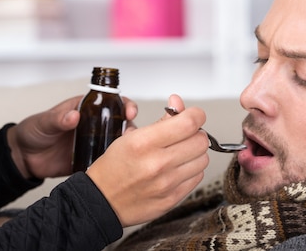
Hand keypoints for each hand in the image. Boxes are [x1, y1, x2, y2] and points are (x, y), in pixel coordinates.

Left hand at [7, 96, 138, 178]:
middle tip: (130, 134)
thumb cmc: (33, 132)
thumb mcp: (44, 122)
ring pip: (118, 143)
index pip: (112, 102)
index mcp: (86, 109)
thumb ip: (58, 119)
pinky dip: (116, 164)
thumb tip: (73, 116)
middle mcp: (94, 125)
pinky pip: (108, 162)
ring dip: (126, 146)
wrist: (23, 158)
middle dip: (131, 127)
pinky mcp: (91, 161)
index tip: (129, 111)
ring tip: (126, 151)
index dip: (125, 104)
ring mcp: (94, 143)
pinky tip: (119, 168)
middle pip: (121, 123)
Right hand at [86, 94, 209, 226]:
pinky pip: (197, 177)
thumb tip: (179, 103)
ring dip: (195, 153)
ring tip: (180, 152)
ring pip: (203, 159)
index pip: (188, 123)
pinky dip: (192, 170)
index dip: (196, 115)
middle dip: (196, 133)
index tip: (193, 115)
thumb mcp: (131, 136)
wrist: (102, 201)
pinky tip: (178, 168)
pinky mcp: (173, 198)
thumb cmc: (114, 167)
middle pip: (201, 140)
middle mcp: (157, 164)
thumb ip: (161, 119)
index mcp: (144, 143)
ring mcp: (166, 183)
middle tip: (185, 134)